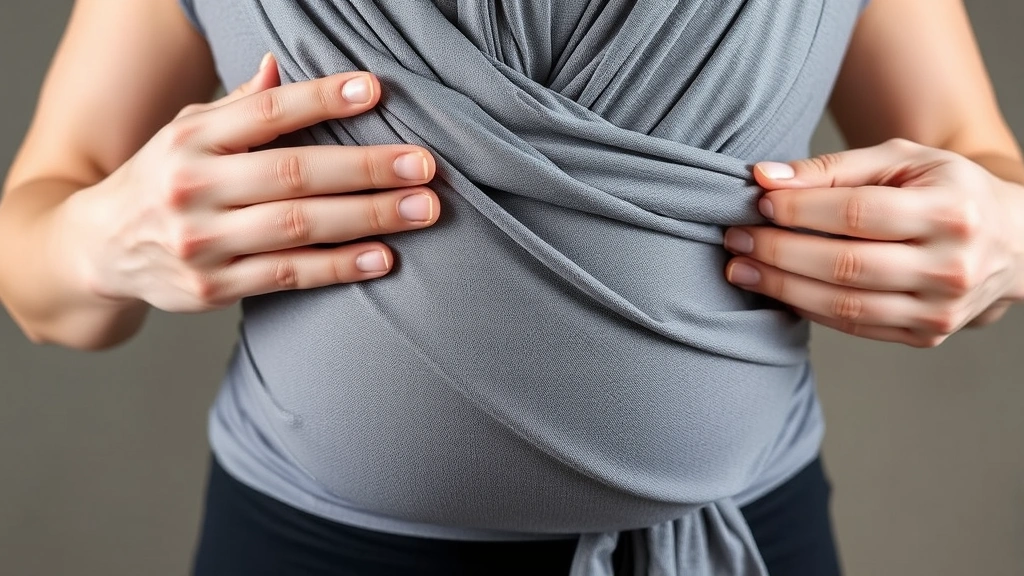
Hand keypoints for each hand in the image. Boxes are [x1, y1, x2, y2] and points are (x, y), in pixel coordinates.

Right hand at [62, 53, 439, 312]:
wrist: (97, 251)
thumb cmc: (160, 180)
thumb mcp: (186, 133)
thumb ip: (236, 107)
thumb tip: (280, 63)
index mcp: (189, 139)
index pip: (264, 112)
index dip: (321, 99)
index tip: (375, 90)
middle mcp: (192, 187)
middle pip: (292, 173)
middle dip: (366, 168)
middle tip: (424, 166)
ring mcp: (201, 242)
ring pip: (297, 227)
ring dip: (367, 218)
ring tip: (421, 210)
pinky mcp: (212, 288)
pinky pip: (287, 275)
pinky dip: (339, 266)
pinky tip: (383, 257)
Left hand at [722, 138, 1023, 346]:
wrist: (1013, 242)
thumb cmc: (945, 190)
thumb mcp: (901, 161)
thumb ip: (831, 168)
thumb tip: (763, 177)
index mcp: (950, 212)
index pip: (857, 214)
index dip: (800, 211)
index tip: (759, 203)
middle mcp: (950, 266)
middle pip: (844, 265)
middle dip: (778, 253)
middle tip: (735, 239)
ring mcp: (940, 310)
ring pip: (844, 305)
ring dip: (782, 288)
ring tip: (741, 269)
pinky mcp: (926, 336)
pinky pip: (853, 326)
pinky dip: (808, 308)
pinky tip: (777, 290)